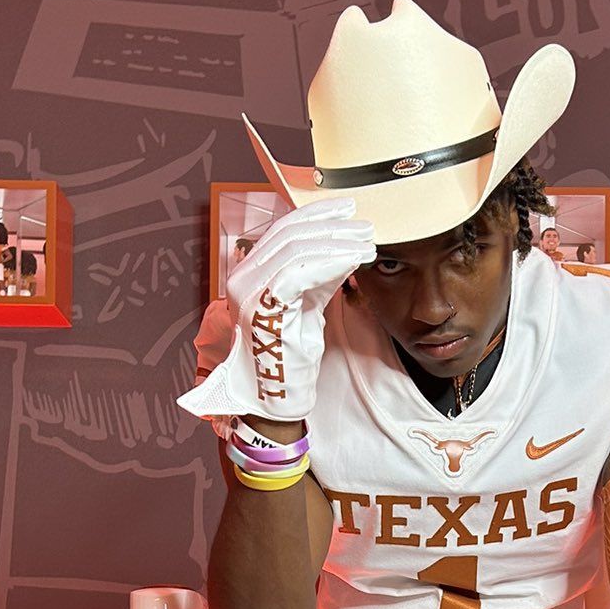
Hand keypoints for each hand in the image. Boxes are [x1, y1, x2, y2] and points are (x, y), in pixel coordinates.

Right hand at [179, 197, 374, 424]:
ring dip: (338, 241)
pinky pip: (300, 272)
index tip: (347, 210)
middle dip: (332, 225)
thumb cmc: (291, 356)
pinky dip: (331, 261)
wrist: (277, 398)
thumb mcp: (307, 304)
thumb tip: (343, 246)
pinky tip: (355, 259)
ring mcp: (249, 293)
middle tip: (364, 225)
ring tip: (366, 242)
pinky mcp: (264, 309)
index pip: (282, 231)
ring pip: (296, 249)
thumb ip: (317, 275)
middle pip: (290, 234)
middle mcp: (242, 278)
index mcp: (249, 273)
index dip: (317, 215)